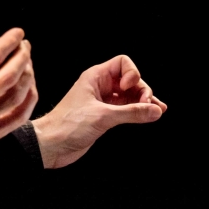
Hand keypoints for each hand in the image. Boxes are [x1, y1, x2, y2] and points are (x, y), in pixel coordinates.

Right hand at [0, 10, 37, 184]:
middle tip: (25, 46)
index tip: (18, 33)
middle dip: (22, 56)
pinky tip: (29, 86)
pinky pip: (18, 118)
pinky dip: (29, 101)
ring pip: (17, 96)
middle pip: (9, 76)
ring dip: (27, 76)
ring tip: (26, 63)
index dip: (9, 42)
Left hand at [31, 55, 165, 168]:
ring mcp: (104, 101)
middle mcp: (101, 86)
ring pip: (131, 95)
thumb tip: (156, 110)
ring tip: (158, 110)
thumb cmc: (67, 125)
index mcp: (96, 77)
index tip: (130, 89)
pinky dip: (139, 111)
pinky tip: (151, 115)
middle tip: (148, 105)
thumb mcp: (103, 117)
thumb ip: (131, 113)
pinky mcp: (105, 116)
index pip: (123, 63)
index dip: (132, 73)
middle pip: (131, 80)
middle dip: (142, 90)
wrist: (50, 145)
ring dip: (144, 101)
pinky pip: (127, 109)